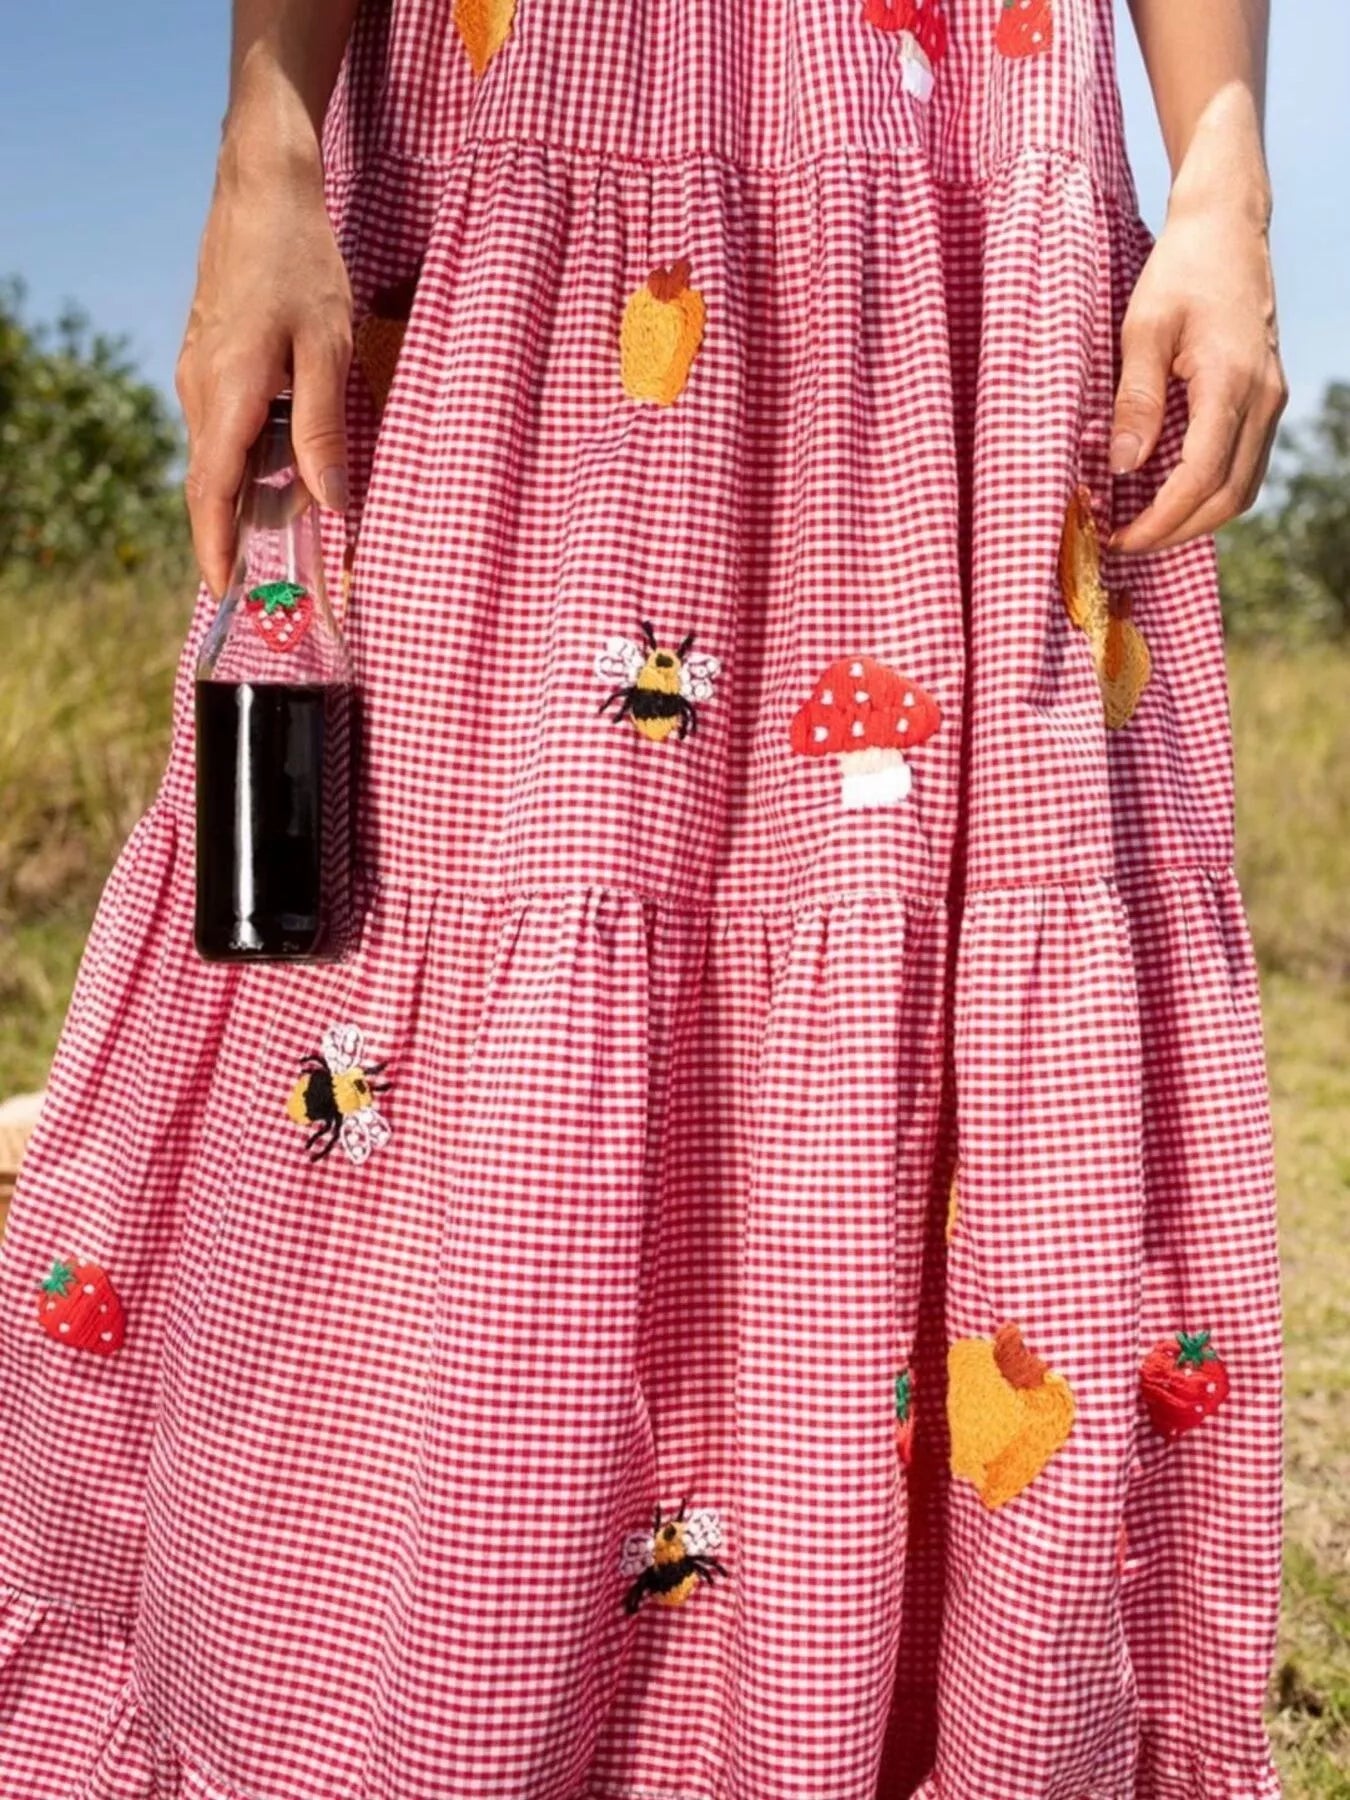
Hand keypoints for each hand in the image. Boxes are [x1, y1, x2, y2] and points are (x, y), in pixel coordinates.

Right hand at [176, 82, 351, 595]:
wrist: (263, 191)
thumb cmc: (301, 263)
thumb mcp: (327, 349)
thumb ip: (325, 429)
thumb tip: (330, 501)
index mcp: (226, 394)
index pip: (210, 493)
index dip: (214, 548)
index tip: (222, 592)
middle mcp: (200, 390)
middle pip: (211, 484)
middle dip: (235, 533)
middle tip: (271, 575)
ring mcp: (198, 374)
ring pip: (221, 455)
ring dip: (253, 489)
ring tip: (298, 512)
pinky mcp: (208, 360)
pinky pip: (225, 427)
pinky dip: (252, 455)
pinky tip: (289, 455)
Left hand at [1108, 191, 1286, 554]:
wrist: (1225, 230)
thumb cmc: (1179, 272)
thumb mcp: (1141, 329)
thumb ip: (1135, 400)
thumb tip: (1123, 466)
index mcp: (1231, 382)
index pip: (1201, 476)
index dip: (1160, 519)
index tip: (1120, 538)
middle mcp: (1262, 398)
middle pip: (1229, 497)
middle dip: (1176, 532)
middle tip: (1126, 544)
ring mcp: (1271, 400)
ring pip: (1244, 488)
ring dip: (1196, 520)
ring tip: (1145, 530)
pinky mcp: (1266, 398)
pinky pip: (1246, 466)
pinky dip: (1211, 494)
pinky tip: (1172, 498)